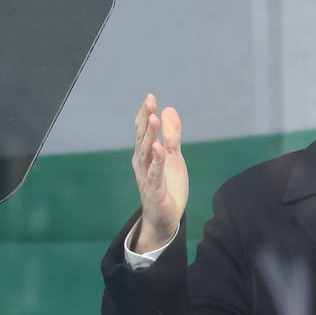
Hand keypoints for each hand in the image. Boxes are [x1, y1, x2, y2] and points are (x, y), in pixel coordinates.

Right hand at [131, 94, 188, 252]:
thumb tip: (169, 109)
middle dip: (146, 119)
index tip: (151, 97)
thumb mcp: (173, 156)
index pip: (144, 130)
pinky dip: (156, 160)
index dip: (146, 113)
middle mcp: (142, 162)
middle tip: (150, 102)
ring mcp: (146, 175)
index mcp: (146, 153)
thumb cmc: (167, 186)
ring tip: (153, 119)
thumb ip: (172, 135)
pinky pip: (154, 173)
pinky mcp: (154, 189)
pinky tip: (159, 148)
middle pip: (142, 137)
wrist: (165, 217)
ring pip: (146, 152)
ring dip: (149, 135)